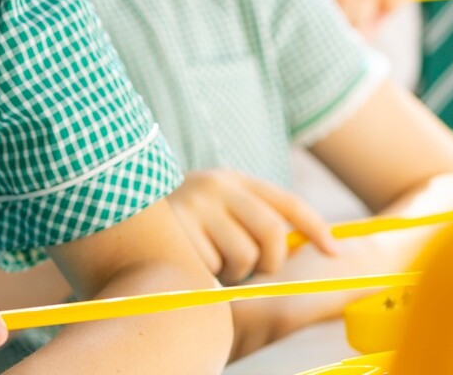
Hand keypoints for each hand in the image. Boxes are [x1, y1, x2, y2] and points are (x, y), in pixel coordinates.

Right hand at [167, 168, 337, 284]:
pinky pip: (211, 267)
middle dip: (269, 261)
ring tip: (207, 259)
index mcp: (233, 179)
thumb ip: (250, 220)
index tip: (336, 253)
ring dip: (232, 271)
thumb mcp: (216, 209)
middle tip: (251, 268)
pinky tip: (187, 258)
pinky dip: (205, 273)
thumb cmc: (180, 222)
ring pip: (242, 257)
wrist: (116, 202)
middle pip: (271, 232)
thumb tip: (303, 248)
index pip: (287, 203)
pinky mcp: (176, 229)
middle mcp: (216, 185)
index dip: (316, 228)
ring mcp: (195, 205)